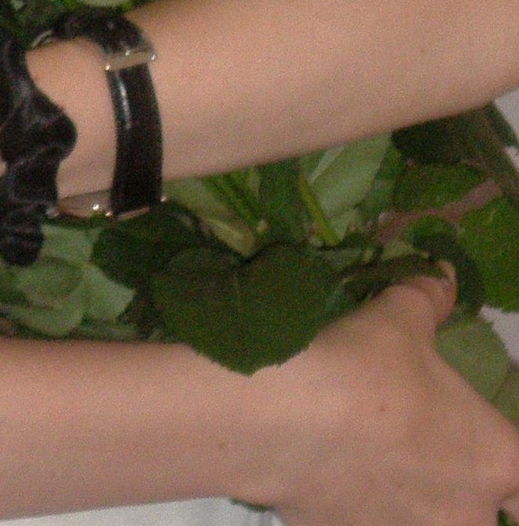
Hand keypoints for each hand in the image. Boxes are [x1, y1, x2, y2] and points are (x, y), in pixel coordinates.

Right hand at [240, 273, 518, 524]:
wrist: (280, 419)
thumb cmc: (361, 367)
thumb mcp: (399, 316)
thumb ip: (428, 300)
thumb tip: (444, 276)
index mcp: (494, 459)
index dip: (511, 466)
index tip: (486, 449)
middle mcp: (465, 514)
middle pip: (481, 515)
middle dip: (460, 492)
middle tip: (424, 454)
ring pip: (426, 523)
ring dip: (411, 504)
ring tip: (372, 463)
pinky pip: (370, 524)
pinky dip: (360, 509)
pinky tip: (331, 474)